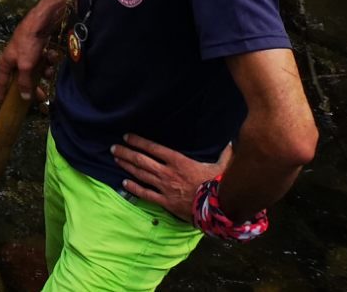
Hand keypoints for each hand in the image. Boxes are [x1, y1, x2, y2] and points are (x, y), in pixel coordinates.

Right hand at [0, 11, 61, 101]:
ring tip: (50, 70)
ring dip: (44, 72)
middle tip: (42, 96)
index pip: (1, 82)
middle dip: (34, 86)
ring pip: (35, 71)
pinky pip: (42, 62)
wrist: (40, 23)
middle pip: (22, 79)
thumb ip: (24, 82)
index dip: (2, 93)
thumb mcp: (25, 65)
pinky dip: (48, 61)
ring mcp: (26, 55)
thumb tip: (24, 98)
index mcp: (6, 63)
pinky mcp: (37, 50)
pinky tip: (52, 55)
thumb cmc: (28, 44)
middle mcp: (14, 60)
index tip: (1, 103)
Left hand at [113, 135, 228, 221]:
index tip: (127, 136)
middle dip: (126, 152)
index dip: (138, 141)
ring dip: (126, 166)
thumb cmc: (219, 185)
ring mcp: (164, 187)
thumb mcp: (224, 166)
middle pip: (141, 160)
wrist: (217, 209)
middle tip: (113, 148)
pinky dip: (133, 188)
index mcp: (179, 161)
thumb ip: (225, 153)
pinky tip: (124, 183)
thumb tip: (232, 143)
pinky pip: (145, 193)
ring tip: (115, 159)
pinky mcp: (164, 201)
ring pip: (140, 175)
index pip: (153, 148)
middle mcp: (167, 172)